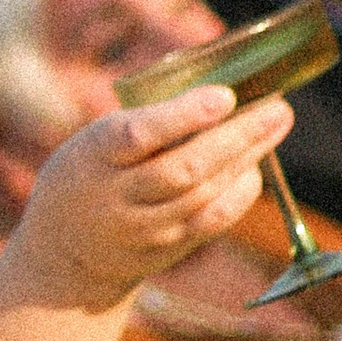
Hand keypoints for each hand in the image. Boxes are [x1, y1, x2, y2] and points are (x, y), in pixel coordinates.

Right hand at [9, 83, 292, 315]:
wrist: (65, 250)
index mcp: (96, 154)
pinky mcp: (167, 248)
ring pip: (205, 193)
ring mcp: (146, 227)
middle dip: (237, 136)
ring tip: (276, 124)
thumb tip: (217, 90)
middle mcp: (120, 195)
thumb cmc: (88, 173)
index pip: (140, 134)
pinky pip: (211, 221)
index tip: (224, 95)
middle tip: (276, 106)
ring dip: (247, 157)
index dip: (184, 116)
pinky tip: (256, 167)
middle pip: (185, 168)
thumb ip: (145, 123)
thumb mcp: (94, 141)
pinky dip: (239, 193)